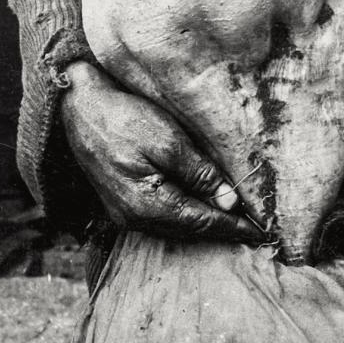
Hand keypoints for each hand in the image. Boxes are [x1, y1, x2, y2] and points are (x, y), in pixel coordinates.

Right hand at [60, 61, 259, 243]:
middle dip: (222, 228)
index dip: (233, 228)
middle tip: (254, 229)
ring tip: (234, 220)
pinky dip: (185, 214)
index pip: (202, 223)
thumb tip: (229, 202)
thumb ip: (199, 174)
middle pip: (189, 230)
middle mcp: (135, 218)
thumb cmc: (125, 119)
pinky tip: (200, 205)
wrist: (81, 109)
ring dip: (204, 222)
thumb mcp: (169, 141)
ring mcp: (125, 213)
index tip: (261, 233)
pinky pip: (162, 217)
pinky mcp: (122, 202)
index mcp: (148, 206)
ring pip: (175, 226)